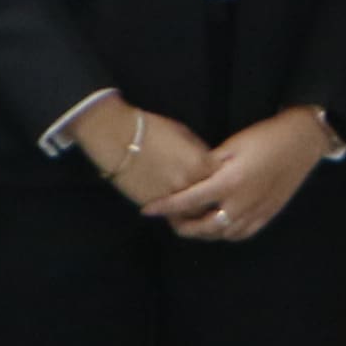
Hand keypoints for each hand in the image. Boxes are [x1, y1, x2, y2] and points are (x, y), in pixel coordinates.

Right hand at [90, 103, 222, 220]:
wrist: (119, 139)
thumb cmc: (153, 130)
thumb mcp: (185, 134)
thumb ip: (201, 153)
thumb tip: (208, 166)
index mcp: (202, 163)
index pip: (223, 180)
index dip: (224, 182)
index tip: (225, 184)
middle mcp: (191, 183)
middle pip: (211, 202)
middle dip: (214, 203)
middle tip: (216, 204)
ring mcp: (174, 197)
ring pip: (193, 214)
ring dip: (196, 215)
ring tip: (199, 214)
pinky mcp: (156, 206)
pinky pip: (173, 216)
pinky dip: (177, 216)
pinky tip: (179, 213)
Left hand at [155, 107, 333, 244]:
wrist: (302, 142)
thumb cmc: (264, 137)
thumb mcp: (232, 145)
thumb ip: (208, 165)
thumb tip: (188, 178)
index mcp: (228, 183)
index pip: (188, 202)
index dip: (166, 207)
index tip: (148, 211)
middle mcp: (240, 204)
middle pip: (203, 227)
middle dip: (183, 226)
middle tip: (170, 220)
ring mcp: (255, 212)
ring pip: (222, 234)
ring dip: (203, 233)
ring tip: (190, 223)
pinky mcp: (268, 215)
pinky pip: (241, 233)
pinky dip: (224, 233)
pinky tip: (218, 226)